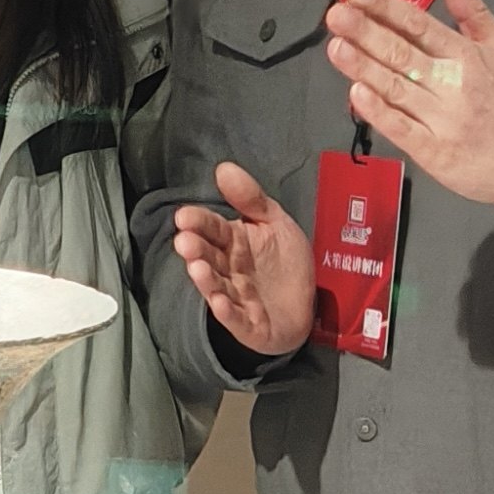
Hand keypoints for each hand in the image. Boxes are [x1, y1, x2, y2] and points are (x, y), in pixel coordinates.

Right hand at [171, 161, 315, 354]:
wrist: (310, 305)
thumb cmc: (285, 263)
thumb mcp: (275, 223)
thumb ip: (251, 198)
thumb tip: (224, 168)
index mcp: (233, 243)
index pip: (212, 229)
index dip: (199, 223)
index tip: (184, 216)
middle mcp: (230, 270)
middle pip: (209, 258)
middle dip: (195, 250)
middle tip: (184, 242)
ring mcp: (238, 298)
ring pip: (217, 287)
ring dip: (206, 280)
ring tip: (196, 268)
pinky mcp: (250, 325)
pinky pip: (237, 319)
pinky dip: (227, 313)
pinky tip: (219, 302)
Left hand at [324, 0, 493, 206]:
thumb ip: (474, 13)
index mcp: (465, 55)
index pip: (419, 25)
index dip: (387, 8)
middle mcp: (450, 83)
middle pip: (402, 53)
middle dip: (365, 32)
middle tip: (336, 15)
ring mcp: (440, 118)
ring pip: (395, 87)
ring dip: (363, 66)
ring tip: (336, 46)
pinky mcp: (432, 150)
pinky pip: (401, 128)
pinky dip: (378, 111)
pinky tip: (356, 95)